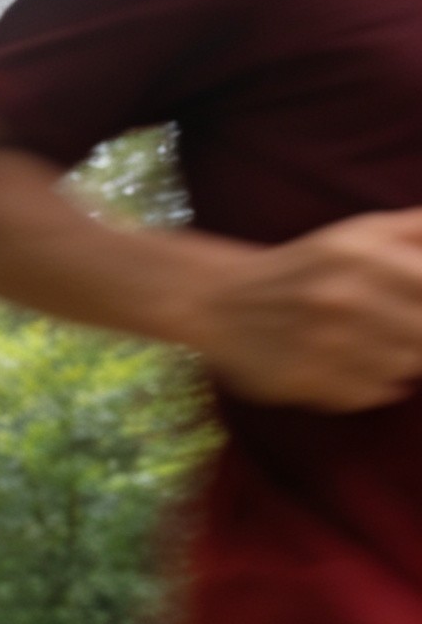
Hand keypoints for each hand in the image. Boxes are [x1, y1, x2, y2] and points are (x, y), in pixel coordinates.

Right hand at [192, 210, 421, 411]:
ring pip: (405, 366)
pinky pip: (371, 393)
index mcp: (364, 256)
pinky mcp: (308, 381)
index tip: (414, 309)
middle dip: (418, 333)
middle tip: (404, 329)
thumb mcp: (360, 232)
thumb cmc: (304, 265)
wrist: (220, 302)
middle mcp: (346, 298)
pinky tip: (356, 365)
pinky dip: (374, 384)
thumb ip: (416, 230)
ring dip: (401, 359)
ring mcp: (325, 344)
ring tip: (376, 345)